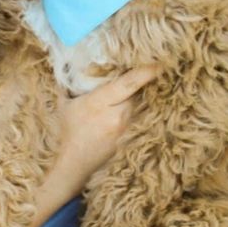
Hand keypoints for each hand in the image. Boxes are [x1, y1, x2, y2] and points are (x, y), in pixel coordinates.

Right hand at [31, 64, 159, 226]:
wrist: (76, 165)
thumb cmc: (70, 133)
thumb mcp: (67, 106)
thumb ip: (72, 86)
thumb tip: (70, 65)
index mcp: (99, 103)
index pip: (129, 83)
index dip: (146, 71)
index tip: (160, 61)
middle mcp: (117, 116)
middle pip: (140, 92)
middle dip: (146, 82)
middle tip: (156, 68)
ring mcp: (128, 129)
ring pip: (145, 106)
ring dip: (149, 98)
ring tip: (157, 87)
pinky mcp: (134, 139)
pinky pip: (145, 119)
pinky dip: (148, 112)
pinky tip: (151, 107)